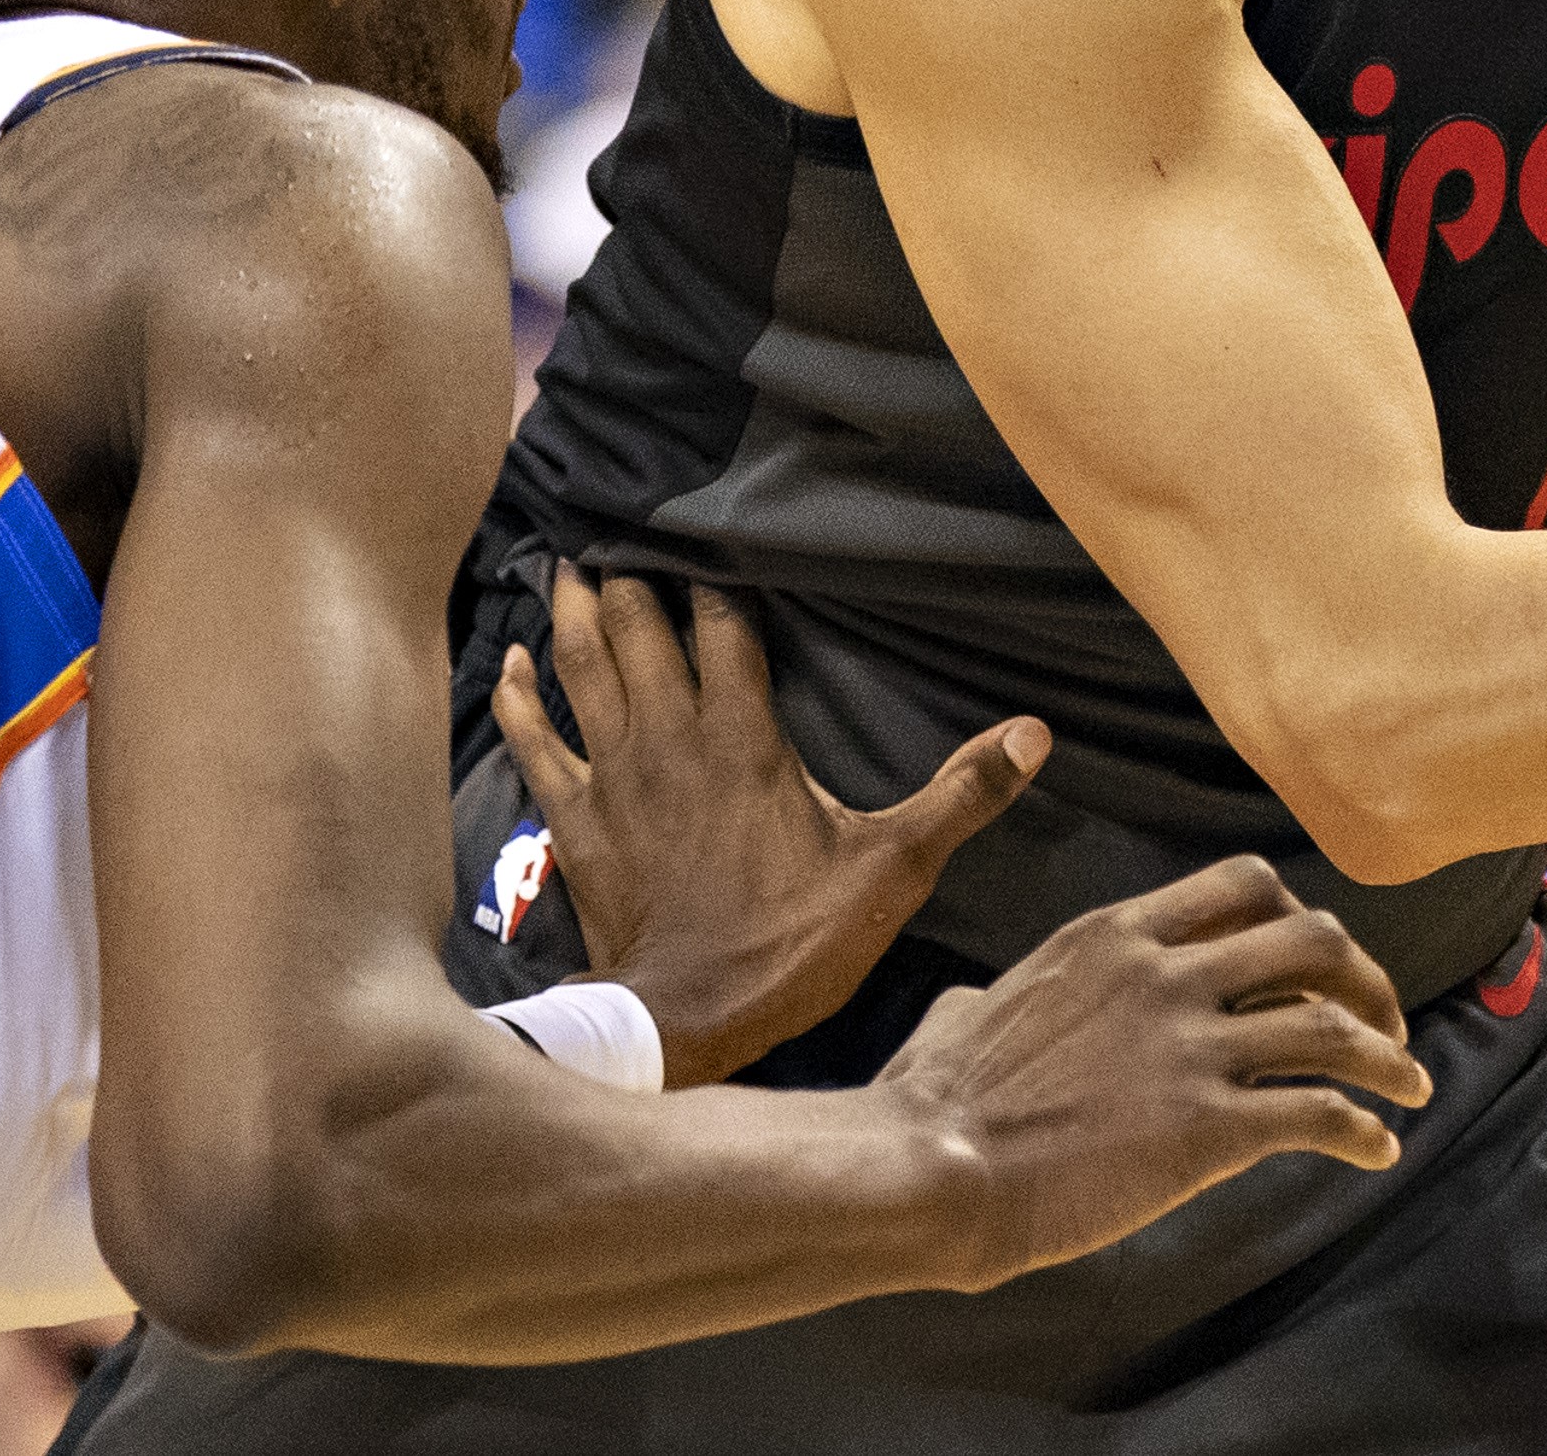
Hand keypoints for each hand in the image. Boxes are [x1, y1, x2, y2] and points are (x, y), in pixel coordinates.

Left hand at [490, 566, 1044, 1087]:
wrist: (689, 1020)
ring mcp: (613, 773)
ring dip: (573, 611)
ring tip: (567, 563)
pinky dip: (518, 693)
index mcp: (744, 734)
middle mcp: (669, 734)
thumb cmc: (793, 942)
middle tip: (617, 527)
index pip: (724, 625)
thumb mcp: (893, 868)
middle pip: (641, 628)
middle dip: (631, 574)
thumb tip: (1037, 733)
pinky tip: (510, 658)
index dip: (713, 575)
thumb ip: (961, 794)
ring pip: (582, 666)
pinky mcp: (573, 817)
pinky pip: (534, 738)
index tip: (702, 527)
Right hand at [870, 856, 1433, 1291]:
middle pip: (1313, 939)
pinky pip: (1318, 1115)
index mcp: (1114, 937)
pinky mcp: (1206, 1130)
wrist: (933, 1165)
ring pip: (1333, 1028)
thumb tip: (972, 1009)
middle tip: (1382, 1021)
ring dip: (1388, 1057)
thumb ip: (994, 998)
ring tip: (1410, 1086)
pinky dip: (1364, 1130)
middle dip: (1364, 977)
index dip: (1299, 919)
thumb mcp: (967, 1012)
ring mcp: (1190, 1050)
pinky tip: (1377, 1151)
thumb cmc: (935, 1100)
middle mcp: (1164, 976)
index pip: (1244, 886)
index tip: (1318, 961)